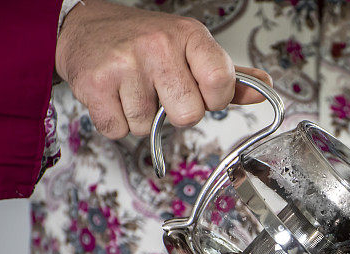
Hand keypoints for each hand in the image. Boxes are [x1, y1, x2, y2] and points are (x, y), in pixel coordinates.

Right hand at [55, 0, 270, 138]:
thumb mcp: (191, 49)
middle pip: (188, 116)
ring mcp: (125, 64)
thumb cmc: (143, 41)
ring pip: (149, 127)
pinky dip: (116, 121)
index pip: (221, 85)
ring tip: (132, 88)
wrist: (85, 28)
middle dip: (175, 113)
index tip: (200, 92)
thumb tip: (264, 88)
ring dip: (141, 117)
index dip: (213, 100)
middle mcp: (158, 46)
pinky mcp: (95, 85)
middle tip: (160, 90)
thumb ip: (229, 76)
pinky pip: (119, 130)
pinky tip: (113, 95)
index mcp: (189, 35)